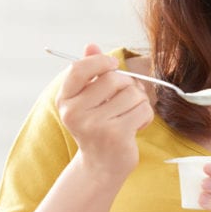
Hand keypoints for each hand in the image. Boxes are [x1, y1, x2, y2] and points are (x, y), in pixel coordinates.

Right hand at [56, 43, 153, 182]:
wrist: (100, 167)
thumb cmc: (97, 127)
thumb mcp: (88, 100)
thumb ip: (90, 72)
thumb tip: (91, 45)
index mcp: (65, 100)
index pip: (78, 68)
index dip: (99, 62)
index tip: (112, 66)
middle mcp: (75, 113)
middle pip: (113, 79)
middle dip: (127, 86)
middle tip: (124, 100)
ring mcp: (95, 125)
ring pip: (132, 94)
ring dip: (138, 102)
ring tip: (129, 115)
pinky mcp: (116, 136)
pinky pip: (143, 110)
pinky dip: (145, 116)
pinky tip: (135, 127)